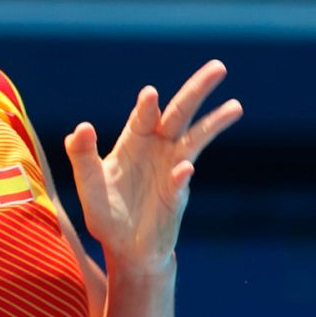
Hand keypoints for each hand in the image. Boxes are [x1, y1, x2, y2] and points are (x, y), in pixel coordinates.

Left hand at [63, 60, 241, 274]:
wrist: (124, 249)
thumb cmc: (106, 212)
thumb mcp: (87, 184)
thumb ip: (81, 156)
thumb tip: (80, 128)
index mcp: (135, 141)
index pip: (144, 116)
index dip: (148, 106)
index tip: (150, 94)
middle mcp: (158, 150)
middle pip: (180, 114)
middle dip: (197, 91)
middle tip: (219, 67)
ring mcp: (172, 171)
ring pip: (195, 140)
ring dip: (213, 123)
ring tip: (235, 106)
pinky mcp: (177, 197)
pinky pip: (181, 182)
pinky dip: (181, 175)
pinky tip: (184, 168)